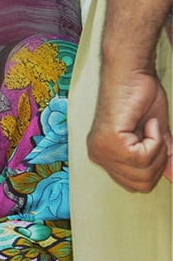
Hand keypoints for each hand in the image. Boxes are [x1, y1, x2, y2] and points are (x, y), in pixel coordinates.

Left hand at [88, 66, 171, 191]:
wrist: (132, 74)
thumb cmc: (141, 99)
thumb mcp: (156, 137)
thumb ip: (162, 159)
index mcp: (105, 157)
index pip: (135, 186)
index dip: (155, 168)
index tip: (154, 142)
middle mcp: (98, 156)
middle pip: (141, 184)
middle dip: (158, 160)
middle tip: (152, 133)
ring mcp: (101, 150)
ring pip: (143, 173)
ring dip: (157, 149)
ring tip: (148, 127)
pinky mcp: (110, 141)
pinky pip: (142, 158)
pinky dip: (154, 140)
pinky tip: (145, 123)